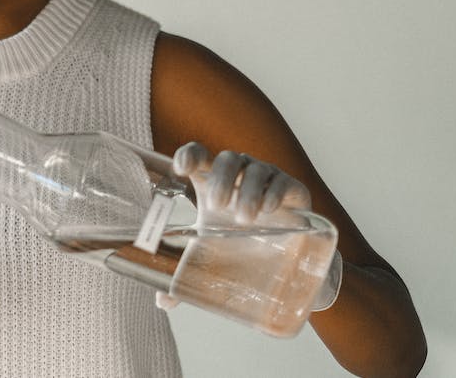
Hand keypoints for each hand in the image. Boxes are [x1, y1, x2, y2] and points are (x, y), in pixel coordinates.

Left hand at [156, 142, 313, 310]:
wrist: (282, 252)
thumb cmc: (236, 242)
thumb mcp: (209, 255)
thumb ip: (183, 273)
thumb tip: (163, 301)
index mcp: (211, 182)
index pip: (198, 154)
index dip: (189, 155)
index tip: (181, 169)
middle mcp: (238, 173)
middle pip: (227, 159)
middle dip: (222, 179)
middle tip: (219, 207)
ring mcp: (266, 177)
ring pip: (255, 169)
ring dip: (248, 191)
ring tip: (245, 218)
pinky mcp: (291, 188)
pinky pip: (283, 181)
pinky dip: (275, 192)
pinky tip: (269, 209)